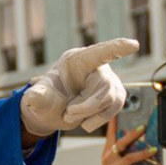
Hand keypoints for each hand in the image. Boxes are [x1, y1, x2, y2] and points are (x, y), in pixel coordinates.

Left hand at [21, 39, 138, 134]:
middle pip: (104, 86)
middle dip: (86, 105)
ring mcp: (108, 80)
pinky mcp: (115, 94)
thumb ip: (38, 96)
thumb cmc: (45, 98)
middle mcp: (96, 66)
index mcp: (77, 60)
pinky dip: (98, 118)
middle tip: (67, 114)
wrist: (51, 112)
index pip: (100, 52)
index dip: (117, 48)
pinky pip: (115, 108)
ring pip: (112, 99)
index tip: (133, 45)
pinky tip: (84, 120)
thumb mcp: (39, 97)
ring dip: (91, 113)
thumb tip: (32, 97)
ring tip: (70, 115)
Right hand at [100, 119, 152, 164]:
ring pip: (129, 158)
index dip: (113, 122)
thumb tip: (141, 140)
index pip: (110, 133)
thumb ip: (123, 152)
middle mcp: (107, 158)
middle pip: (121, 143)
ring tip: (154, 149)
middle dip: (133, 134)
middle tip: (144, 126)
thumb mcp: (115, 162)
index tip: (118, 110)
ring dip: (143, 153)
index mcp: (107, 151)